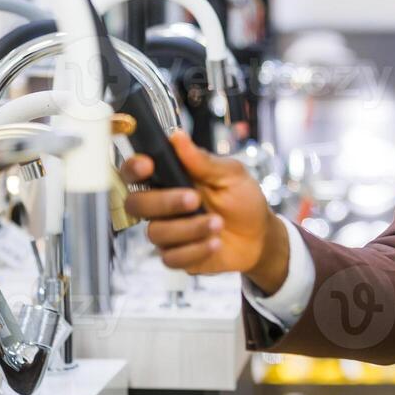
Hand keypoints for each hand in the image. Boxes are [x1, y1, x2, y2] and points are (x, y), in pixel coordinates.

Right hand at [120, 130, 289, 293]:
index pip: (136, 172)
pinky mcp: (176, 256)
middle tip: (194, 199)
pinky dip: (196, 250)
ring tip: (217, 224)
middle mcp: (162, 205)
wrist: (260, 236)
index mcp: (170, 179)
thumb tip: (177, 137)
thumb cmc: (243, 200)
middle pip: (136, 204)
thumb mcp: (231, 175)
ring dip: (190, 228)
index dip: (133, 168)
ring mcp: (167, 232)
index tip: (147, 166)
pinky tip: (215, 243)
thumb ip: (203, 160)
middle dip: (165, 202)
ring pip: (156, 233)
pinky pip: (171, 257)